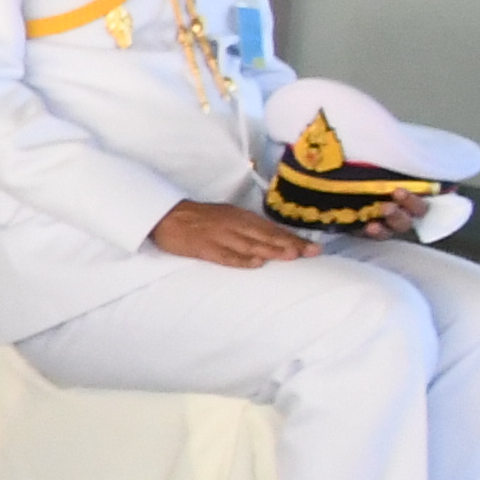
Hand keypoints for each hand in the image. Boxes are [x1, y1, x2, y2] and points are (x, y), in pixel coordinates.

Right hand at [153, 198, 317, 268]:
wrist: (165, 216)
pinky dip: (241, 260)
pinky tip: (256, 264)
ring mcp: (219, 236)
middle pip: (266, 236)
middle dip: (290, 244)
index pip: (271, 229)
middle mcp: (233, 224)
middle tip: (312, 252)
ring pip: (250, 244)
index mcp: (239, 216)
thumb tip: (271, 240)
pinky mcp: (204, 247)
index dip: (292, 238)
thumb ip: (246, 226)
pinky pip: (225, 255)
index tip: (313, 247)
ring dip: (271, 250)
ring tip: (291, 256)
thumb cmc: (197, 218)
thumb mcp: (225, 215)